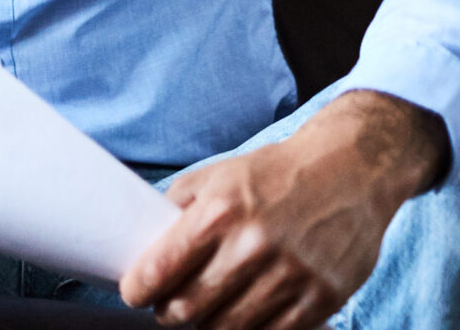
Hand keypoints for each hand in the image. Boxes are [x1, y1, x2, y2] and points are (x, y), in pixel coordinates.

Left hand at [121, 90, 445, 328]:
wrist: (349, 170)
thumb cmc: (273, 174)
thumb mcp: (214, 176)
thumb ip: (177, 210)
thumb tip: (145, 246)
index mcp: (219, 212)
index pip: (162, 268)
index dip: (139, 289)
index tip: (134, 293)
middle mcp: (253, 245)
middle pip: (191, 307)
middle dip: (169, 313)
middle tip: (167, 308)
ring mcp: (292, 274)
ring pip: (230, 327)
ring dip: (209, 325)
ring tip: (204, 313)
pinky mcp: (323, 296)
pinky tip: (242, 318)